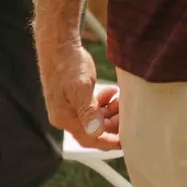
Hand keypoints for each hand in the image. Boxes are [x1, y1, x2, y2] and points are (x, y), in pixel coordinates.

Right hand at [40, 36, 121, 150]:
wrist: (59, 45)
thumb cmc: (68, 65)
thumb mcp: (80, 88)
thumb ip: (88, 111)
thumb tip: (96, 133)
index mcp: (64, 118)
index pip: (88, 139)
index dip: (108, 142)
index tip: (126, 141)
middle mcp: (66, 116)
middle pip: (94, 130)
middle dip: (112, 124)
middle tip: (127, 115)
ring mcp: (70, 107)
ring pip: (95, 119)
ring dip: (110, 113)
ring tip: (120, 100)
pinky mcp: (75, 98)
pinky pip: (93, 107)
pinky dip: (104, 103)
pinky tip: (112, 92)